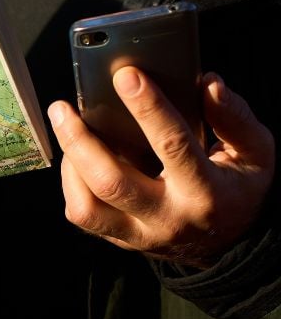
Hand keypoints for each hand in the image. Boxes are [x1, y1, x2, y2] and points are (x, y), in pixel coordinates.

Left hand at [49, 67, 274, 266]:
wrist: (229, 243)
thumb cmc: (238, 189)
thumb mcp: (256, 154)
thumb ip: (235, 119)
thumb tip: (208, 84)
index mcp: (206, 193)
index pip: (172, 146)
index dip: (148, 108)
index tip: (126, 76)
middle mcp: (168, 218)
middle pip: (110, 182)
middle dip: (79, 141)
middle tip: (62, 107)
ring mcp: (140, 234)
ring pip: (86, 206)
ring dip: (69, 164)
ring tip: (66, 129)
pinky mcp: (120, 239)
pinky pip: (82, 214)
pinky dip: (71, 183)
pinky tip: (75, 157)